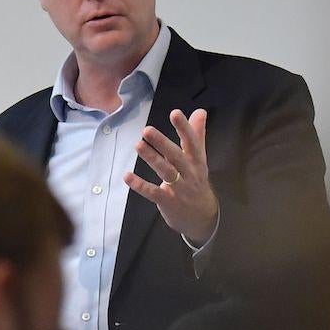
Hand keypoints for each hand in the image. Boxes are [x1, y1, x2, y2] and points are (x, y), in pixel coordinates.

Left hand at [124, 109, 219, 243]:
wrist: (203, 218)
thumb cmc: (197, 182)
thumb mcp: (199, 159)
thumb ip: (197, 135)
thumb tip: (200, 111)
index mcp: (197, 161)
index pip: (192, 142)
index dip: (184, 128)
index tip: (175, 113)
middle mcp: (189, 173)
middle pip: (177, 156)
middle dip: (162, 143)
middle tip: (147, 130)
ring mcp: (179, 189)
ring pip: (165, 172)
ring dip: (151, 159)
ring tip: (138, 145)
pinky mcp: (167, 202)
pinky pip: (153, 192)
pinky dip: (140, 185)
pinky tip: (127, 176)